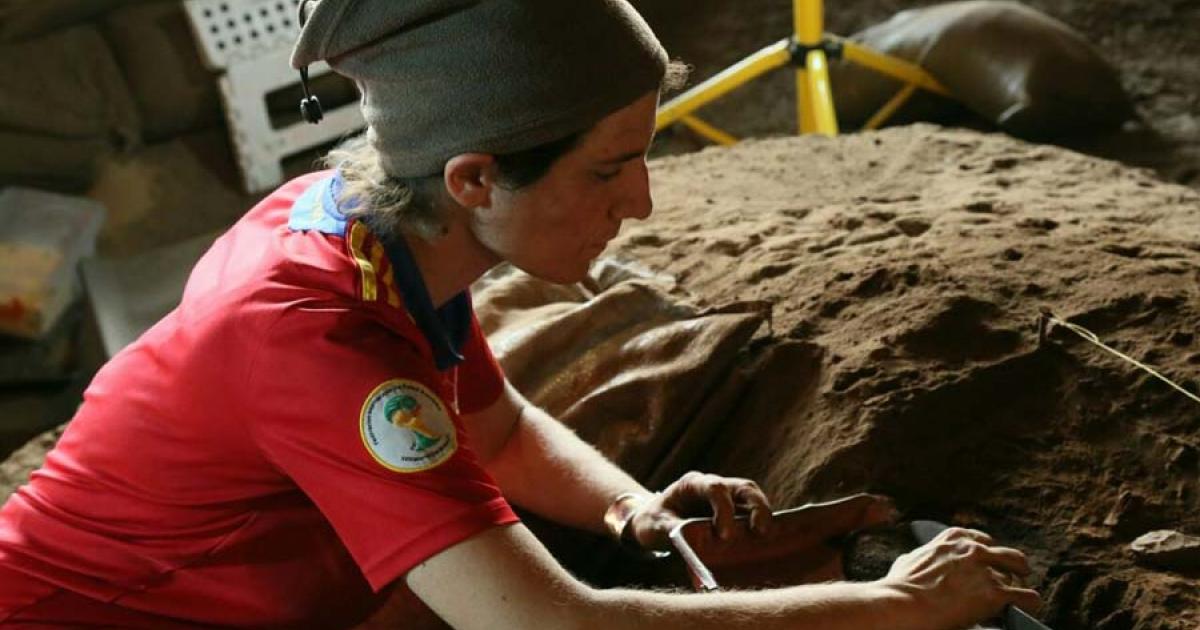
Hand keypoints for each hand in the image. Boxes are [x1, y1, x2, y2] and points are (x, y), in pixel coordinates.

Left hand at [626, 471, 772, 550]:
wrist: (652, 521)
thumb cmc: (652, 521)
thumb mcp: (654, 526)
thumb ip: (671, 530)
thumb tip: (688, 542)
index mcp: (692, 484)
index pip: (715, 488)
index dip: (724, 509)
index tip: (724, 535)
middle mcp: (713, 486)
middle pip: (743, 487)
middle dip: (756, 506)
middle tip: (760, 531)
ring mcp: (725, 498)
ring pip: (752, 498)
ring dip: (763, 514)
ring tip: (768, 536)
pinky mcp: (733, 513)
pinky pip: (751, 514)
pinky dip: (760, 524)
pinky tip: (766, 541)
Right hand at [882, 527, 1041, 628]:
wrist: (902, 606)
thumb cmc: (898, 588)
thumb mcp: (907, 561)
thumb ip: (923, 557)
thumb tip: (917, 562)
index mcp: (953, 538)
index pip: (983, 541)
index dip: (987, 557)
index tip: (987, 567)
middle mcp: (973, 549)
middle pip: (1009, 555)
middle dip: (1011, 569)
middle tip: (1010, 583)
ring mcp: (986, 571)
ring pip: (1020, 576)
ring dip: (1017, 588)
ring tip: (1015, 600)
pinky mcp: (996, 594)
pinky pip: (1029, 598)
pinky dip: (1029, 605)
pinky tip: (1025, 610)